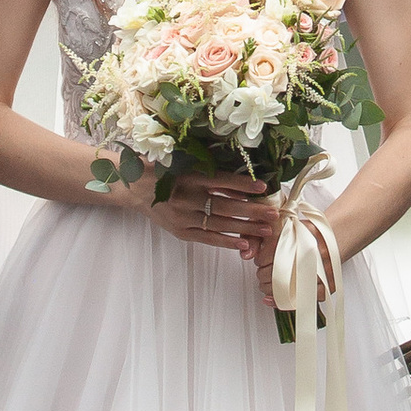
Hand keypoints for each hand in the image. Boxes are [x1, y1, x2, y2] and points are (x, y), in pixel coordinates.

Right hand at [130, 169, 273, 255]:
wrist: (137, 189)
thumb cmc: (167, 172)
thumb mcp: (188, 166)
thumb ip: (212, 173)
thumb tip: (244, 181)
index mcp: (190, 176)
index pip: (222, 181)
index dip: (244, 185)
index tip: (264, 188)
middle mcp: (186, 197)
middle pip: (225, 206)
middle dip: (252, 211)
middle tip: (273, 214)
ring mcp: (183, 216)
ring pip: (219, 224)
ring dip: (245, 228)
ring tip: (265, 231)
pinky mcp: (180, 231)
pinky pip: (207, 238)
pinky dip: (226, 241)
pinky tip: (243, 244)